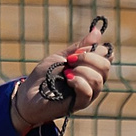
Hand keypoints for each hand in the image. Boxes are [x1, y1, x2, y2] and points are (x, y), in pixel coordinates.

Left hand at [10, 18, 114, 135]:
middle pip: (105, 67)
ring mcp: (88, 94)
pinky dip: (78, 82)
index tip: (77, 50)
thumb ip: (79, 47)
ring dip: (81, 70)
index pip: (107, 56)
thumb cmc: (44, 76)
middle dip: (89, 58)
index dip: (96, 49)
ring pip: (98, 79)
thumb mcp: (62, 56)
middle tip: (70, 59)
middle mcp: (92, 82)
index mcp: (91, 69)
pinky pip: (88, 92)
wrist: (28, 94)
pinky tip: (67, 79)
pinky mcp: (79, 104)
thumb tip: (97, 31)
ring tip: (66, 71)